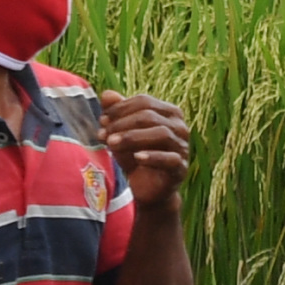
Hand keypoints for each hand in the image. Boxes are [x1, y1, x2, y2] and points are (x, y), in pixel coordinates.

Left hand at [101, 91, 193, 213]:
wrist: (146, 190)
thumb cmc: (134, 157)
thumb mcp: (122, 134)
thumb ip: (116, 113)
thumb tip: (107, 94)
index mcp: (168, 112)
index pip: (145, 102)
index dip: (121, 109)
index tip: (102, 120)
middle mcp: (180, 126)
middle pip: (151, 116)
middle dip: (123, 123)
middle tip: (103, 135)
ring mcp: (183, 147)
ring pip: (162, 134)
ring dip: (133, 138)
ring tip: (112, 145)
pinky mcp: (180, 168)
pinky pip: (170, 159)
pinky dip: (152, 157)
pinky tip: (136, 158)